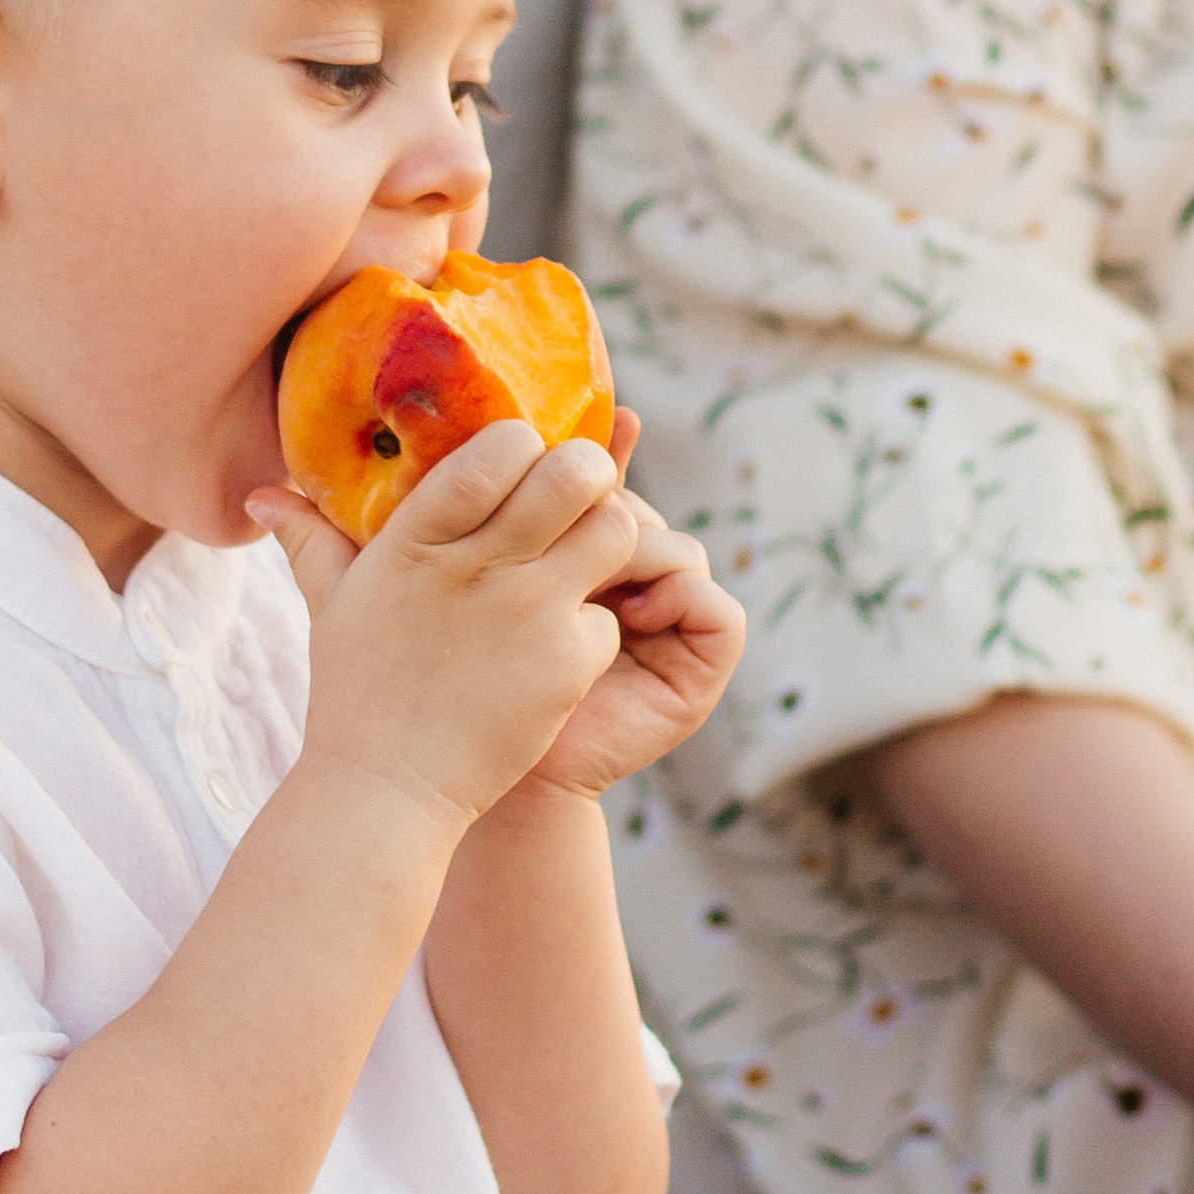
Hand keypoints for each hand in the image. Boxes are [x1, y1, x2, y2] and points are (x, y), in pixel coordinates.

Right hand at [247, 420, 640, 831]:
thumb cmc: (356, 692)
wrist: (383, 793)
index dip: (525, 442)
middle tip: (580, 491)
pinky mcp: (565, 664)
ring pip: (614, 532)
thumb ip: (309, 539)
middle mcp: (476, 564)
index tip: (524, 458)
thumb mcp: (330, 606)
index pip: (496, 449)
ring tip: (585, 559)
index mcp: (417, 537)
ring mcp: (527, 612)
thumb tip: (263, 495)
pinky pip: (608, 618)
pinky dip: (592, 630)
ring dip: (608, 538)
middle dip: (589, 470)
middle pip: (574, 475)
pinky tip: (559, 651)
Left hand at [495, 484, 745, 808]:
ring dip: (641, 556)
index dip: (605, 471)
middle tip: (564, 538)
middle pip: (647, 516)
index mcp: (589, 559)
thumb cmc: (476, 671)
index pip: (613, 493)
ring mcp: (674, 626)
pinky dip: (681, 599)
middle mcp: (639, 586)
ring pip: (682, 551)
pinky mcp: (702, 667)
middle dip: (612, 518)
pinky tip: (631, 617)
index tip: (592, 452)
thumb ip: (515, 506)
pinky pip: (717, 608)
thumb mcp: (492, 570)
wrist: (491, 769)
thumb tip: (530, 424)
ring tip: (590, 583)